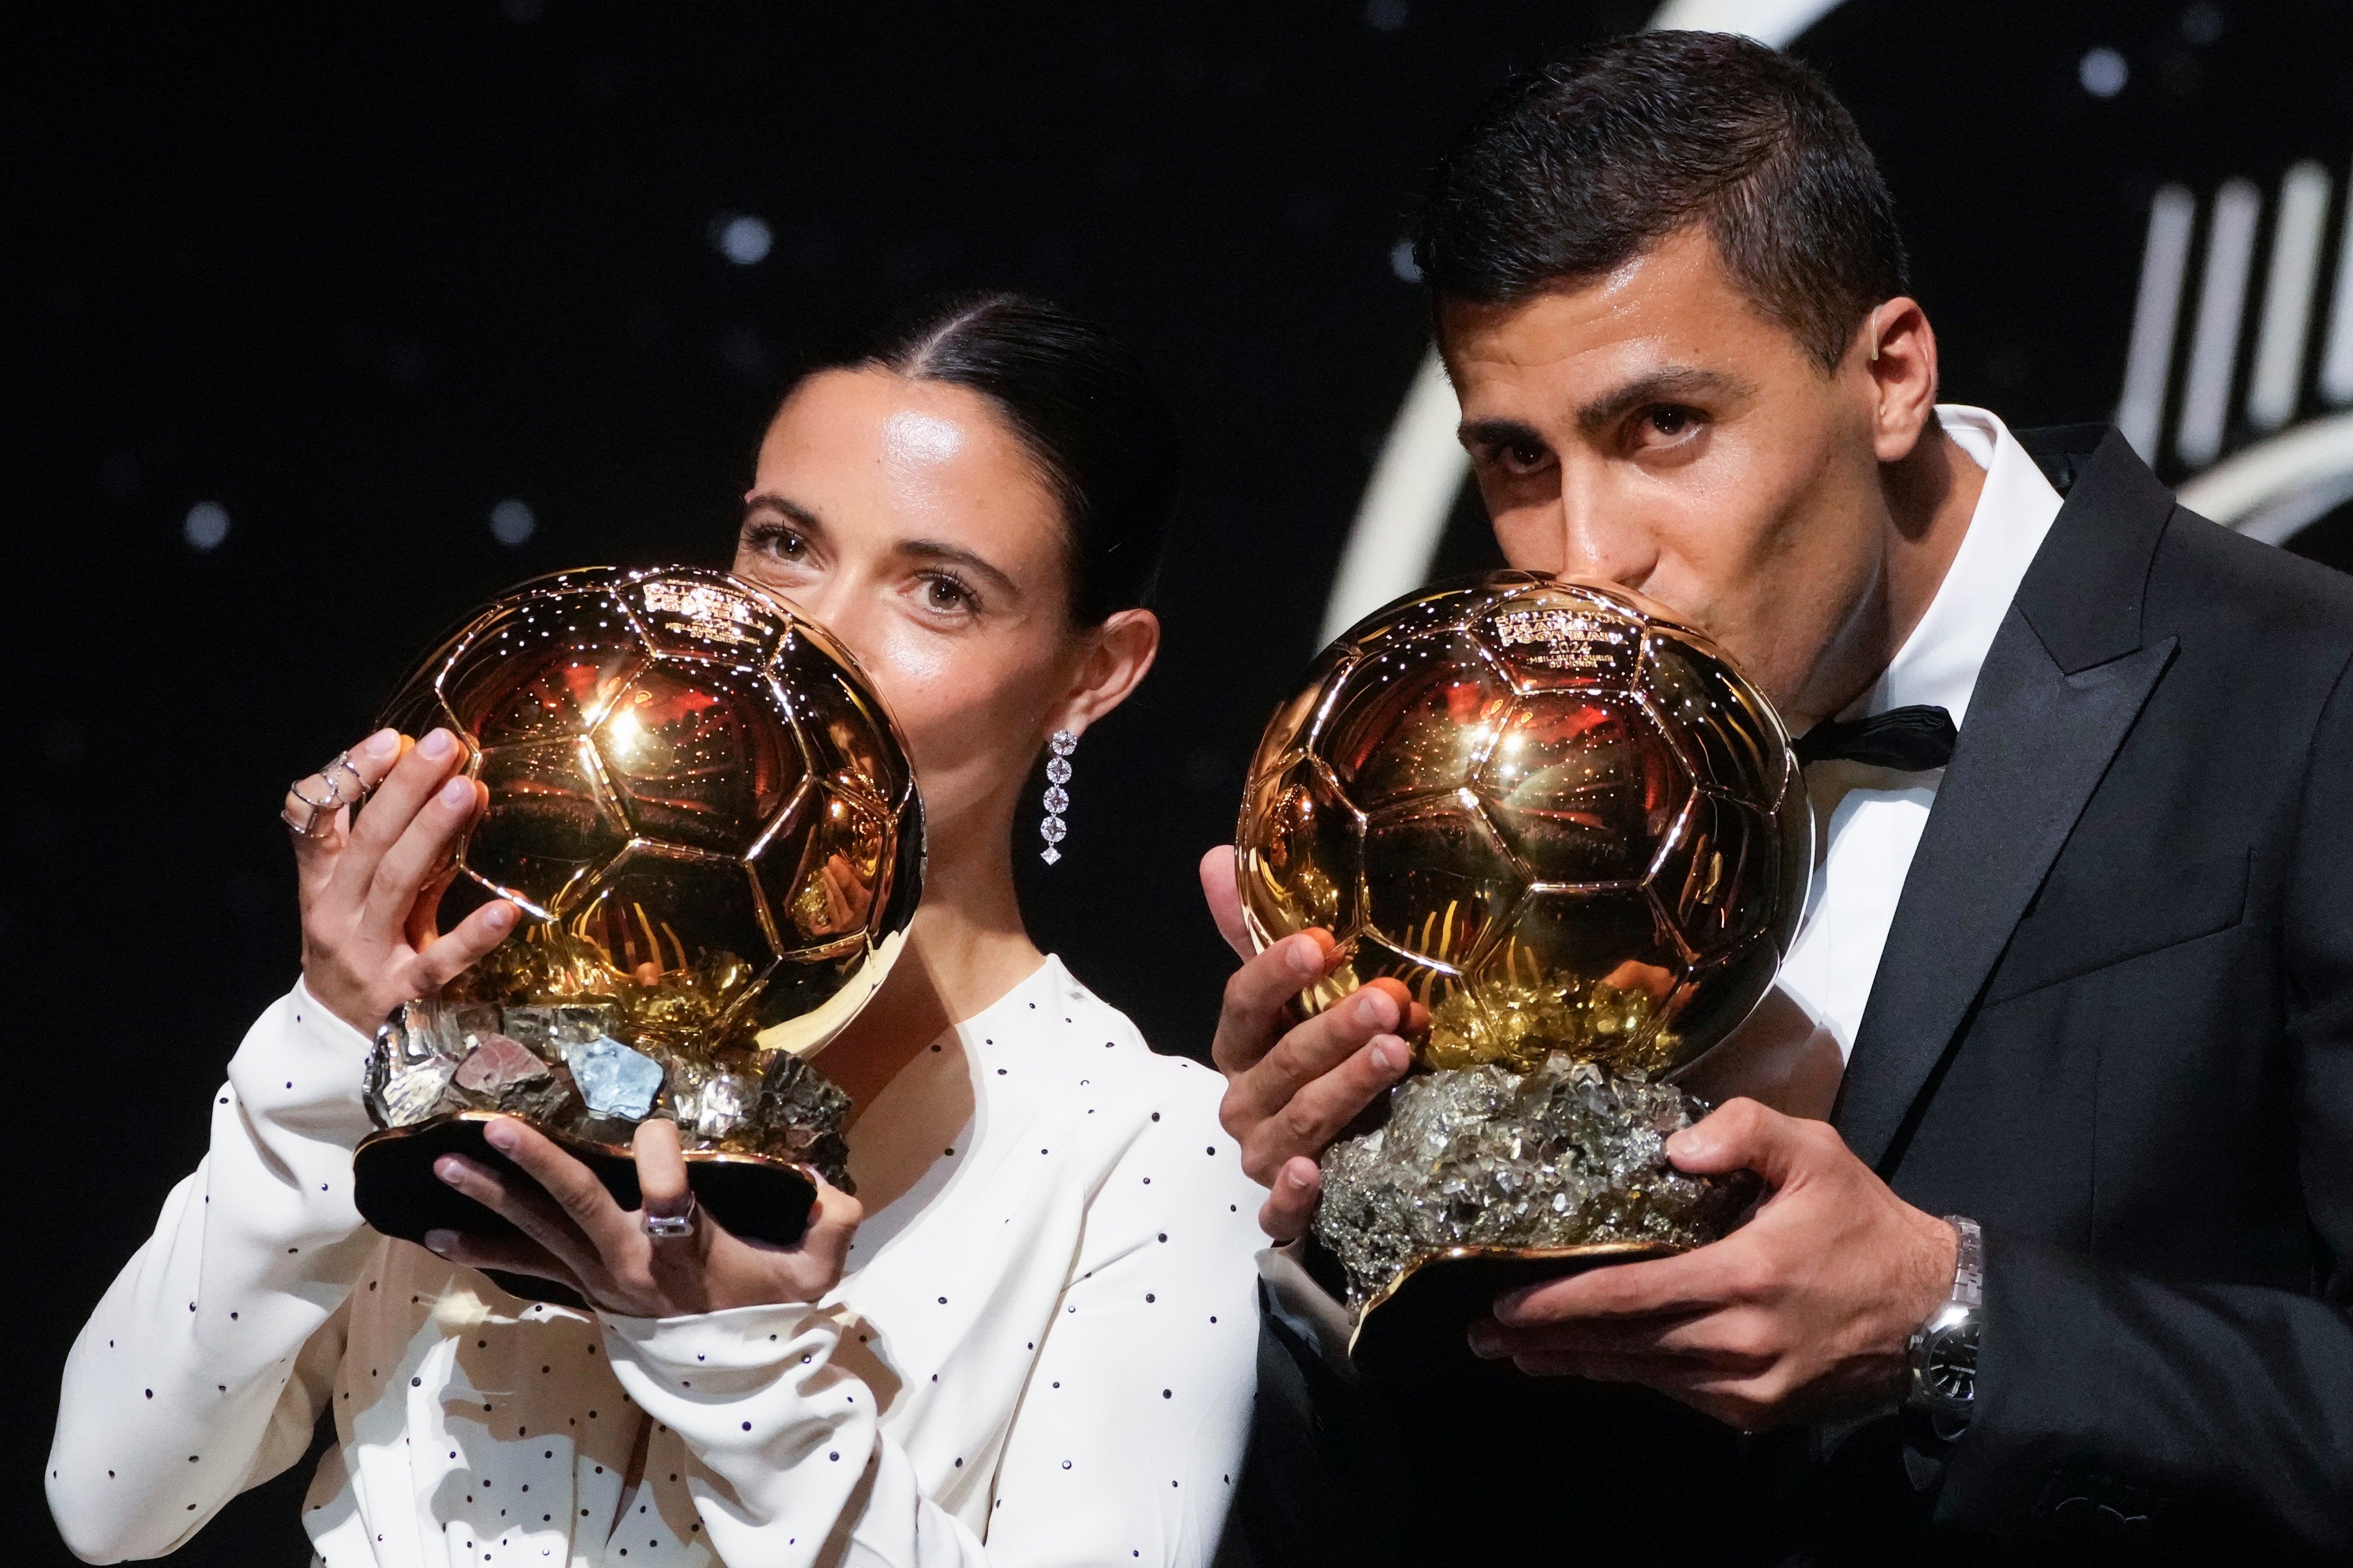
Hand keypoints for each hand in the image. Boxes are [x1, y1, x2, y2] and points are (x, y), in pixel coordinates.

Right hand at [288, 726, 517, 1036]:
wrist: (333, 1042)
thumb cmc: (357, 949)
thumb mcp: (360, 896)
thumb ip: (396, 846)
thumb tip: (446, 782)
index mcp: (321, 884)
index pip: (312, 818)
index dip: (348, 776)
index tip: (393, 739)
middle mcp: (335, 914)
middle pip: (368, 841)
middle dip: (405, 789)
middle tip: (446, 745)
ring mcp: (367, 955)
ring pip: (395, 885)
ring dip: (431, 834)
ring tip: (466, 791)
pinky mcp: (402, 996)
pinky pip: (438, 962)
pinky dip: (471, 937)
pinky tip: (505, 912)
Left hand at [424, 1115, 859, 1316]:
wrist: (737, 1382)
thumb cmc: (772, 1312)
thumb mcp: (819, 1267)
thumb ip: (832, 1215)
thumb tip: (825, 1178)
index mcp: (687, 1247)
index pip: (665, 1186)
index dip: (658, 1147)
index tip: (657, 1121)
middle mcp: (632, 1261)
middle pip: (576, 1204)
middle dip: (533, 1163)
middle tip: (490, 1127)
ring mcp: (601, 1279)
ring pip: (538, 1230)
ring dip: (489, 1197)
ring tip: (443, 1165)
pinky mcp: (585, 1291)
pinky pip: (525, 1268)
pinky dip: (482, 1249)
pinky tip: (436, 1235)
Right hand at [1200, 846, 1416, 1241]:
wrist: (1321, 1163)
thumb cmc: (1306, 1061)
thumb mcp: (1288, 998)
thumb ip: (1254, 934)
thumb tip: (1216, 855)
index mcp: (1241, 1046)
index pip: (1244, 1003)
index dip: (1275, 973)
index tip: (1321, 943)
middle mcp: (1243, 1099)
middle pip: (1282, 1062)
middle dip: (1334, 1029)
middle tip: (1390, 1001)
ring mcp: (1261, 1156)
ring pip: (1296, 1123)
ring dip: (1343, 1089)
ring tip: (1396, 1054)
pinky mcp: (1283, 1211)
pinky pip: (1278, 1210)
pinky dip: (1291, 1194)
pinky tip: (1315, 1171)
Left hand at [1467, 1097, 1956, 1430]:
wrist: (1933, 1311)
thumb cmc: (1863, 1222)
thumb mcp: (1816, 1151)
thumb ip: (1744, 1130)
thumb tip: (1673, 1146)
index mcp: (1744, 1276)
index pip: (1629, 1294)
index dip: (1560, 1304)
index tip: (1503, 1305)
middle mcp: (1738, 1340)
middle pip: (1621, 1342)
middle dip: (1546, 1340)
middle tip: (1483, 1333)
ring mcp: (1747, 1384)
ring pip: (1642, 1373)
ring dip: (1576, 1362)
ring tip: (1517, 1351)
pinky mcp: (1757, 1410)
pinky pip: (1675, 1391)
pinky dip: (1628, 1374)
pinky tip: (1590, 1361)